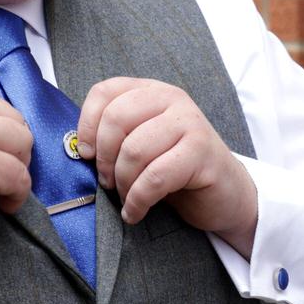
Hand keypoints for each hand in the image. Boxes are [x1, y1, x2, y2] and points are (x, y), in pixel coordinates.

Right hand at [0, 81, 32, 233]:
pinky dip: (18, 194)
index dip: (2, 133)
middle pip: (16, 123)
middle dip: (17, 148)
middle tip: (8, 170)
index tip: (0, 151)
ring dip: (20, 169)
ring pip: (23, 146)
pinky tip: (6, 204)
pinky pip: (18, 177)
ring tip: (6, 189)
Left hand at [76, 77, 257, 256]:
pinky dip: (138, 201)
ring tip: (126, 198)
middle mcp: (172, 99)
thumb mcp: (142, 144)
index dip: (87, 124)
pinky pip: (155, 177)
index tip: (86, 155)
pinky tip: (136, 212)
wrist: (224, 193)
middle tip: (107, 183)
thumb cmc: (175, 170)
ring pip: (134, 150)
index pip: (105, 92)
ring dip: (122, 184)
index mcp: (152, 91)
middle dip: (104, 158)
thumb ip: (115, 136)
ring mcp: (190, 123)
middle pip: (116, 118)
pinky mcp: (202, 152)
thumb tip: (78, 148)